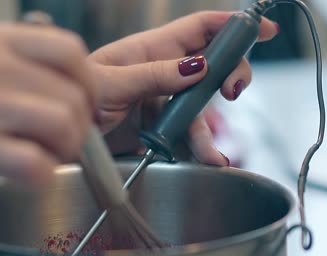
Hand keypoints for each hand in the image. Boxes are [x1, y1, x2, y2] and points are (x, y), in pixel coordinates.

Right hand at [0, 21, 95, 191]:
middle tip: (64, 137)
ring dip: (67, 147)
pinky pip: (36, 164)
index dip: (89, 83)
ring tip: (47, 152)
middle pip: (73, 95)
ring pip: (63, 124)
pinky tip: (28, 170)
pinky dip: (43, 173)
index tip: (84, 103)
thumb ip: (24, 61)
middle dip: (80, 125)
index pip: (70, 51)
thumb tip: (80, 89)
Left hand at [89, 11, 278, 164]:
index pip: (199, 28)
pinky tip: (203, 160)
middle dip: (230, 75)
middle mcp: (161, 72)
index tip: (263, 29)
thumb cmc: (74, 96)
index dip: (232, 25)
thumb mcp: (110, 82)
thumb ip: (153, 74)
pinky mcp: (160, 128)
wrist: (63, 136)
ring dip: (209, 130)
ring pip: (200, 109)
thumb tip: (198, 66)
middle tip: (232, 91)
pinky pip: (186, 135)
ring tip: (212, 154)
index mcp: (150, 50)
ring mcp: (162, 101)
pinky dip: (196, 149)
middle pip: (211, 66)